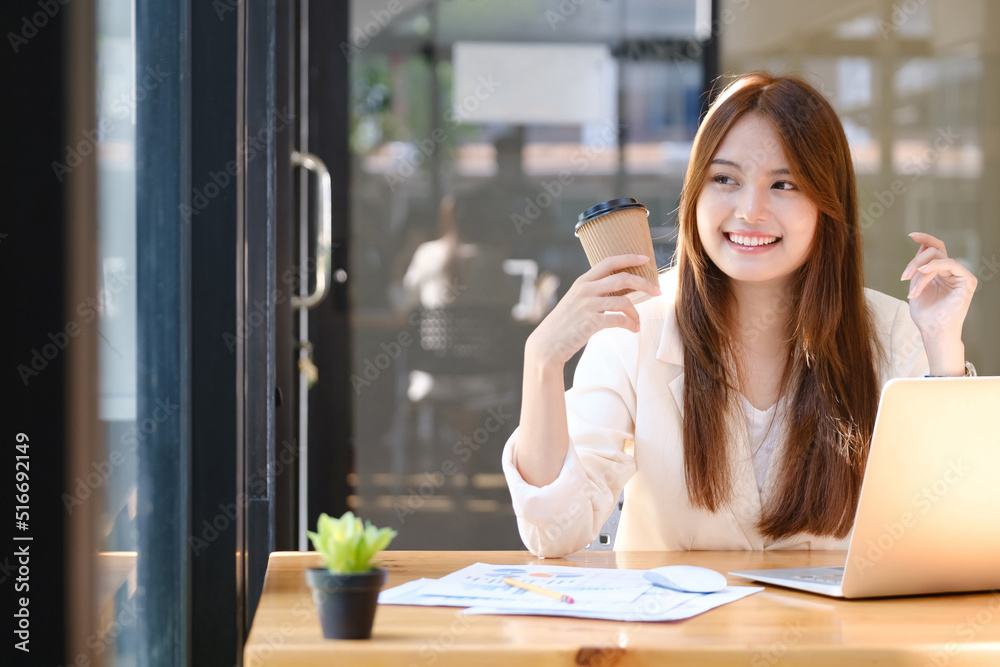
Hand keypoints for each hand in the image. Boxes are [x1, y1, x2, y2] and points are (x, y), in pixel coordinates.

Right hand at [525, 255, 660, 367]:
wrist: (547, 345)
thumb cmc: (564, 325)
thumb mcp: (575, 302)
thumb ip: (593, 293)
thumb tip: (618, 291)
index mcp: (582, 281)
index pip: (608, 262)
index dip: (628, 258)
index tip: (645, 259)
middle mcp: (585, 290)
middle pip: (622, 278)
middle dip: (644, 283)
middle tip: (658, 291)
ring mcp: (588, 305)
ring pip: (624, 301)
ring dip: (637, 312)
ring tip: (639, 322)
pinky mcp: (591, 322)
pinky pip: (619, 320)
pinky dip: (630, 324)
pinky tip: (633, 329)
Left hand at [900, 232, 976, 373]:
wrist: (932, 331)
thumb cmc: (925, 314)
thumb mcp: (916, 287)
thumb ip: (919, 269)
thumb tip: (921, 247)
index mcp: (940, 272)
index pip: (935, 249)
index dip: (924, 239)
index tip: (911, 235)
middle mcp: (951, 272)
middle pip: (934, 252)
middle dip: (915, 261)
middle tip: (904, 276)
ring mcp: (961, 275)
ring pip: (938, 258)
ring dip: (920, 268)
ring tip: (910, 282)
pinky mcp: (968, 281)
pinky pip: (950, 264)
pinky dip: (934, 267)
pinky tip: (923, 273)